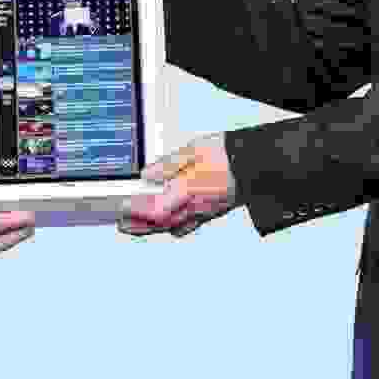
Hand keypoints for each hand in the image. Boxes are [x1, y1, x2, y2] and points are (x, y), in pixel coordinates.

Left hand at [118, 137, 236, 237]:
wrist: (257, 165)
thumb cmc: (229, 155)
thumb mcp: (194, 150)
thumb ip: (168, 164)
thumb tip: (148, 174)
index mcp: (188, 189)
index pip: (155, 209)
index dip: (136, 210)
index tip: (121, 207)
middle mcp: (195, 206)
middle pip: (160, 223)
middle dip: (138, 225)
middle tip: (121, 224)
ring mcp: (204, 212)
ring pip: (172, 227)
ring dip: (152, 229)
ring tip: (136, 227)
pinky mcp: (212, 212)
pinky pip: (188, 226)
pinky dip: (173, 228)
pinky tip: (169, 226)